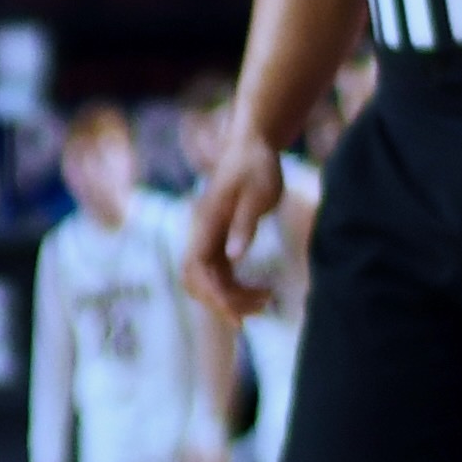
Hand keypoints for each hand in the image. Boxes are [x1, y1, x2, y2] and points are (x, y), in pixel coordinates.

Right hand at [182, 137, 283, 317]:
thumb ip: (245, 224)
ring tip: (265, 301)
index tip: (239, 315)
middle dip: (222, 302)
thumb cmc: (257, 167)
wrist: (252, 147)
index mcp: (206, 224)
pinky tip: (259, 292)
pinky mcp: (218, 240)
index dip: (215, 296)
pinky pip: (218, 274)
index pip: (198, 270)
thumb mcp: (259, 194)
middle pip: (196, 281)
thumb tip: (234, 256)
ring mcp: (208, 238)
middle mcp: (201, 234)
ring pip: (206, 281)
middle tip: (258, 309)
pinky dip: (234, 289)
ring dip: (230, 298)